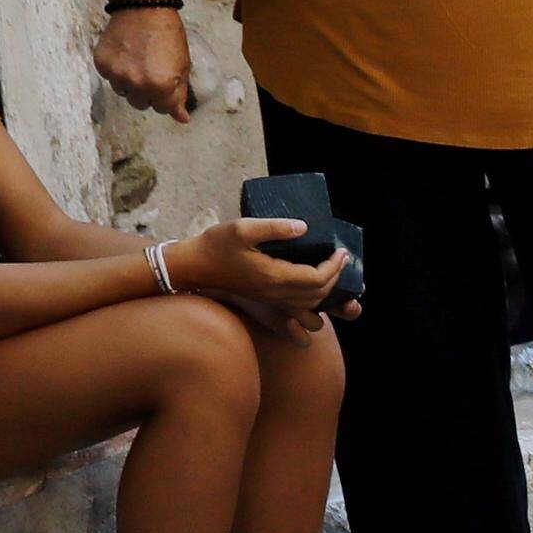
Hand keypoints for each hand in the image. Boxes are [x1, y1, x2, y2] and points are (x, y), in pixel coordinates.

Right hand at [97, 0, 194, 119]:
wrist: (142, 8)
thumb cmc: (167, 35)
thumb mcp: (182, 66)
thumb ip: (179, 95)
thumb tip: (181, 118)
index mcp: (161, 86)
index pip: (163, 109)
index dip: (167, 96)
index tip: (166, 84)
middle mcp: (137, 84)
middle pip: (142, 104)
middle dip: (149, 92)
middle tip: (152, 72)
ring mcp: (117, 75)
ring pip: (124, 93)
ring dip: (131, 84)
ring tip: (138, 61)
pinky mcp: (102, 65)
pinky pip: (110, 79)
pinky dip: (117, 71)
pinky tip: (126, 55)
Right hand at [182, 219, 340, 322]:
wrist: (191, 266)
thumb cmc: (214, 245)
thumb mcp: (242, 228)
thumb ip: (274, 227)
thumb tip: (304, 227)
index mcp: (273, 277)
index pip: (317, 278)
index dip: (334, 266)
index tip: (341, 251)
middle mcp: (275, 293)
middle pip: (318, 294)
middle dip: (336, 277)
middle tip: (341, 258)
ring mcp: (270, 299)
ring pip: (310, 304)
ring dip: (327, 289)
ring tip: (333, 269)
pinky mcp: (265, 299)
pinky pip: (298, 305)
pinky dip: (313, 295)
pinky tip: (315, 280)